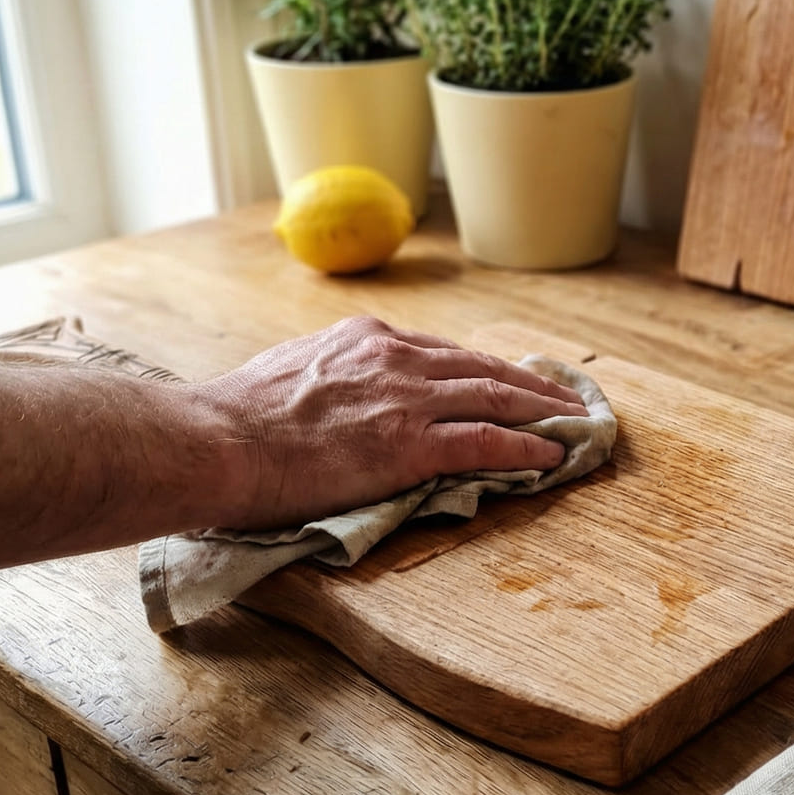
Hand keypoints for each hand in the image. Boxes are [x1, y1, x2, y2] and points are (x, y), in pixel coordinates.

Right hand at [201, 316, 587, 528]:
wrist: (217, 441)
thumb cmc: (236, 419)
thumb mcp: (291, 374)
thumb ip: (331, 377)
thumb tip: (340, 395)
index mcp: (365, 338)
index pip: (443, 352)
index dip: (485, 369)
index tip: (510, 379)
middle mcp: (395, 357)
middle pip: (483, 367)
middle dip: (532, 384)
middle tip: (568, 399)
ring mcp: (406, 399)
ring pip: (496, 397)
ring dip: (545, 412)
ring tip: (576, 425)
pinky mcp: (409, 444)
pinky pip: (485, 442)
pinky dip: (525, 448)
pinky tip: (550, 457)